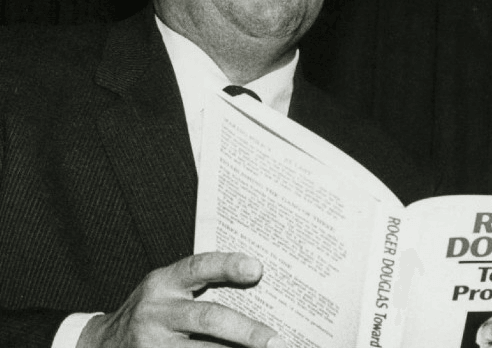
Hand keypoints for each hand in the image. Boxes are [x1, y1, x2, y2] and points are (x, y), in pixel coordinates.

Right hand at [77, 252, 283, 347]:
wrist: (101, 345)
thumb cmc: (150, 311)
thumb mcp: (167, 290)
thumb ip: (201, 285)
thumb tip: (256, 287)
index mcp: (163, 283)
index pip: (197, 267)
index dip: (227, 265)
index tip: (257, 268)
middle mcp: (156, 313)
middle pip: (207, 318)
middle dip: (246, 330)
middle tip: (276, 340)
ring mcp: (152, 345)